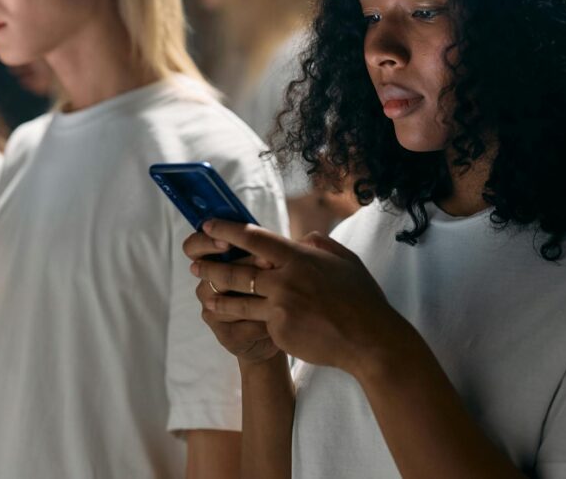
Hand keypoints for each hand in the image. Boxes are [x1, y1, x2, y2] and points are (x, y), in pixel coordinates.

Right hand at [183, 236, 279, 365]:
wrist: (282, 329)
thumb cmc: (280, 290)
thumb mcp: (282, 266)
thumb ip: (288, 250)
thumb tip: (310, 236)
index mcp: (219, 261)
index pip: (196, 245)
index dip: (206, 240)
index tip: (225, 238)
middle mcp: (211, 284)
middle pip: (205, 270)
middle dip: (232, 264)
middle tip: (264, 263)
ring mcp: (214, 310)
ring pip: (221, 298)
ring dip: (249, 293)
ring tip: (275, 291)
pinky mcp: (225, 335)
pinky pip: (238, 325)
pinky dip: (259, 321)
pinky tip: (277, 320)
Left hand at [185, 220, 410, 378]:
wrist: (368, 339)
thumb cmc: (361, 298)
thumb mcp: (345, 261)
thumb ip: (321, 245)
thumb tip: (303, 239)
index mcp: (299, 258)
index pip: (254, 238)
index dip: (227, 230)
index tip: (209, 225)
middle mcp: (285, 280)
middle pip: (235, 271)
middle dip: (211, 267)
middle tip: (196, 265)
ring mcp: (280, 308)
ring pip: (236, 301)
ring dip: (216, 297)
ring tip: (205, 295)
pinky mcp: (279, 332)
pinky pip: (258, 323)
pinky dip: (246, 321)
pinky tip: (233, 321)